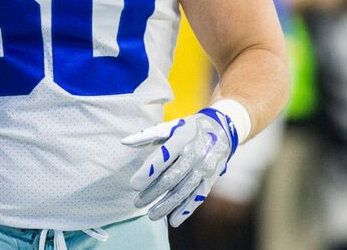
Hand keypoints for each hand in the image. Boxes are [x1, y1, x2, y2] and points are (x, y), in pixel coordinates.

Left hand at [122, 107, 238, 226]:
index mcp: (181, 139)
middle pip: (171, 178)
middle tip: (137, 203)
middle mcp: (194, 154)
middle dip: (153, 192)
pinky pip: (198, 197)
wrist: (222, 129)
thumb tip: (124, 142)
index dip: (148, 172)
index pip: (163, 158)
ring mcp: (203, 168)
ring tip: (151, 215)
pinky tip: (173, 220)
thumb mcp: (169, 127)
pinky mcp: (211, 179)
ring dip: (167, 205)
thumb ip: (146, 136)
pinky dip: (186, 210)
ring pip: (183, 191)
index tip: (134, 185)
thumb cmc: (188, 128)